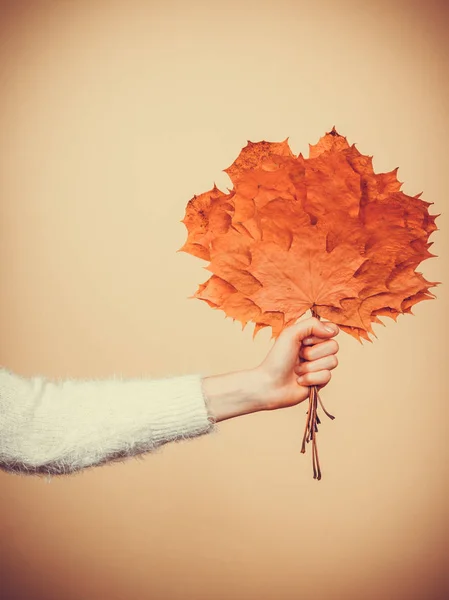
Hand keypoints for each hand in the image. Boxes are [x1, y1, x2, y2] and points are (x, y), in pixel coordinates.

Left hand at [202, 317, 339, 422]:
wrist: (270, 384)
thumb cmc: (277, 358)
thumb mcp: (290, 334)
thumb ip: (312, 324)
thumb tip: (333, 331)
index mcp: (310, 337)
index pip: (331, 330)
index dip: (321, 335)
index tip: (305, 340)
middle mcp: (317, 350)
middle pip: (334, 346)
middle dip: (312, 353)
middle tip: (298, 356)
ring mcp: (320, 366)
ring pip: (332, 361)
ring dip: (310, 366)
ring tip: (297, 370)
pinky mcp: (320, 381)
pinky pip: (327, 376)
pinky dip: (311, 378)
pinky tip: (300, 381)